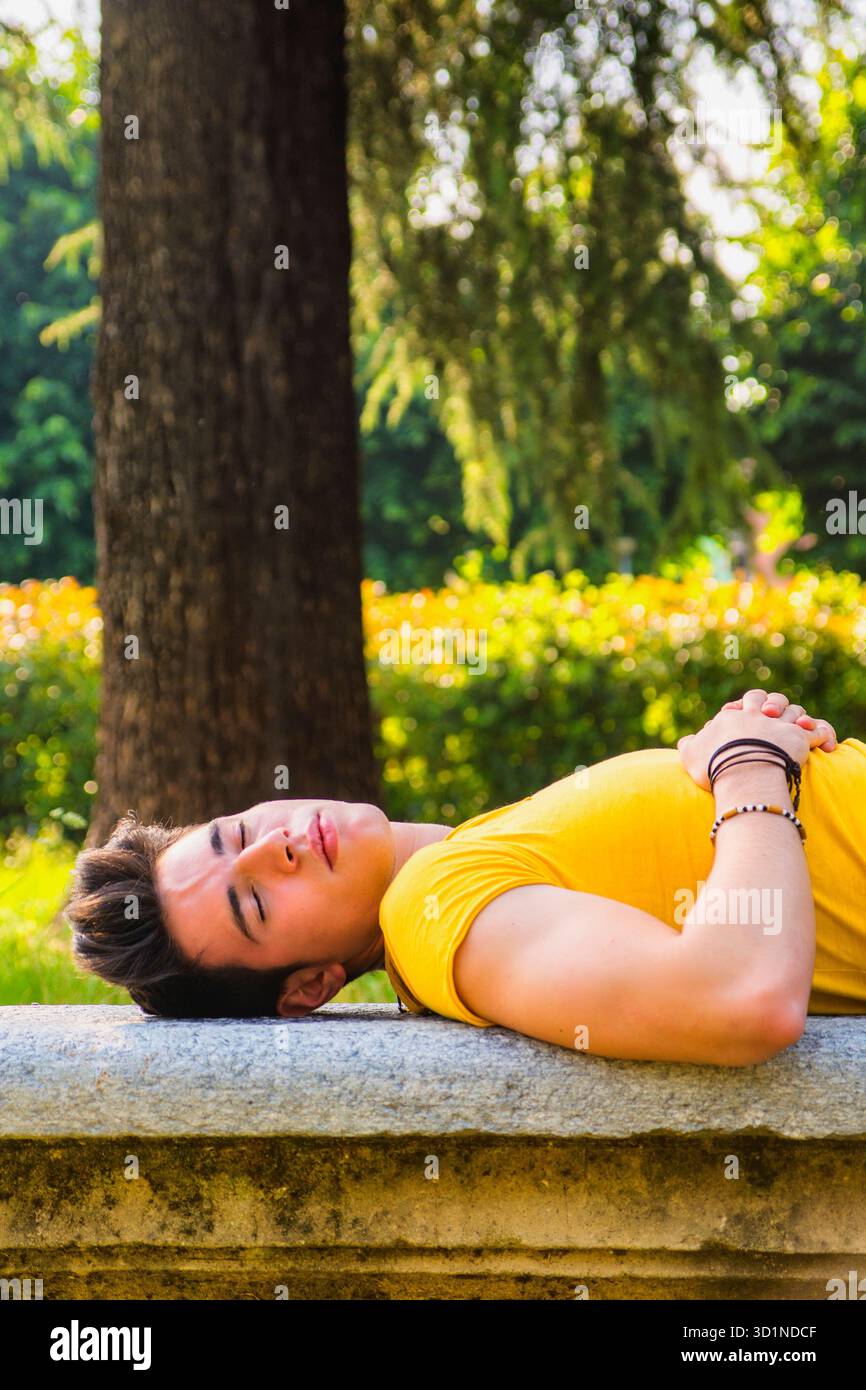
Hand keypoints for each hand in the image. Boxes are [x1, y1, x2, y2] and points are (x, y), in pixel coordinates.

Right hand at [677, 687, 827, 791]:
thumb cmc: (714, 764)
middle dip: (770, 703)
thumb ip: (688, 745)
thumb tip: (686, 741)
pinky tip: (823, 745)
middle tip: (770, 715)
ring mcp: (780, 726)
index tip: (739, 721)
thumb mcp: (690, 754)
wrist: (742, 771)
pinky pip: (817, 731)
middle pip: (767, 698)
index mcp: (733, 717)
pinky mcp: (800, 739)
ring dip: (795, 717)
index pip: (739, 706)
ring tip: (796, 727)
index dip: (740, 711)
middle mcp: (757, 716)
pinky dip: (822, 735)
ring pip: (793, 711)